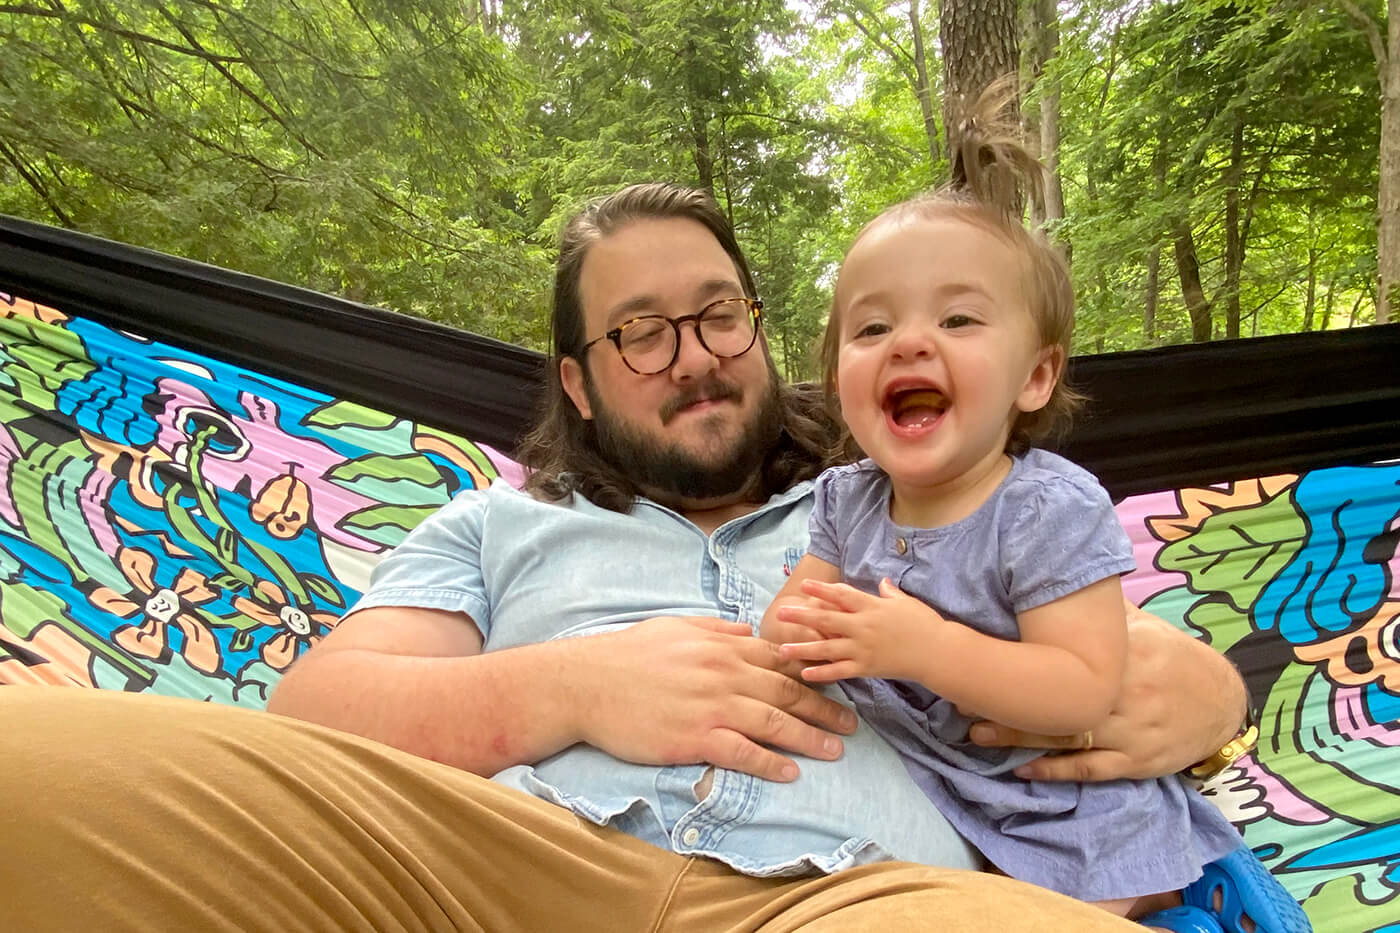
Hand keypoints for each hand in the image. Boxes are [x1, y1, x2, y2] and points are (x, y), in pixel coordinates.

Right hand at [574, 616, 858, 782]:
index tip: (835, 682)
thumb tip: (746, 629)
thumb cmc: (628, 655)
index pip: (778, 658)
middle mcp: (724, 674)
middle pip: (787, 691)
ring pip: (774, 722)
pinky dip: (769, 763)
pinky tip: (790, 773)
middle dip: (824, 708)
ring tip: (835, 750)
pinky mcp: (695, 738)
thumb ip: (716, 628)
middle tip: (851, 724)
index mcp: (721, 646)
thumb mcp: (675, 627)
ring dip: (809, 737)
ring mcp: (712, 706)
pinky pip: (742, 753)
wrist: (587, 683)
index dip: (811, 672)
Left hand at [775, 577, 942, 682]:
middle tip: (780, 613)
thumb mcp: (906, 602)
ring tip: (782, 648)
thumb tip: (882, 582)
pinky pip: (840, 671)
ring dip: (803, 648)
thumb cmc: (925, 624)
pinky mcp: (866, 668)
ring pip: (827, 648)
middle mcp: (863, 626)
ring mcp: (863, 648)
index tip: (803, 586)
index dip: (821, 590)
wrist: (938, 652)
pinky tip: (805, 674)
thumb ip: (890, 593)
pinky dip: (822, 673)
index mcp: (871, 607)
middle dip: (802, 617)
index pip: (842, 595)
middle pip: (826, 620)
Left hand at [967, 600, 1247, 781]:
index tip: (974, 658)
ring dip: (1017, 737)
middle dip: (1005, 701)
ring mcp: (1128, 730)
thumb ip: (1098, 611)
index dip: (1016, 658)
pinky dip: (1055, 771)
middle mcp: (1121, 692)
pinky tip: (1021, 770)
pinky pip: (1090, 769)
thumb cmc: (1171, 658)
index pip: (1060, 654)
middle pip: (1054, 698)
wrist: (1222, 703)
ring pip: (1065, 736)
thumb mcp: (1139, 626)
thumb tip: (1053, 571)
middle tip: (958, 700)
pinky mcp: (1136, 762)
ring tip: (976, 732)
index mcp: (1119, 655)